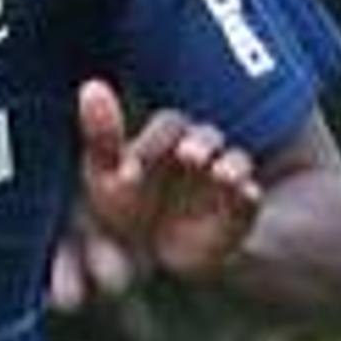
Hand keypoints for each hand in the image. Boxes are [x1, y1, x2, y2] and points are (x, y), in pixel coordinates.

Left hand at [77, 77, 261, 279]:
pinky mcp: (238, 211)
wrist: (147, 255)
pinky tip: (246, 194)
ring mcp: (221, 181)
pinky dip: (248, 197)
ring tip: (221, 175)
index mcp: (166, 139)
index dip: (153, 144)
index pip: (168, 125)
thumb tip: (91, 86)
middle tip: (188, 157)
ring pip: (235, 162)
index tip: (131, 173)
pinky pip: (250, 199)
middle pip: (206, 137)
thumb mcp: (104, 177)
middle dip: (198, 146)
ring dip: (231, 166)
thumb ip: (101, 135)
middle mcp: (199, 152)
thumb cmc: (124, 208)